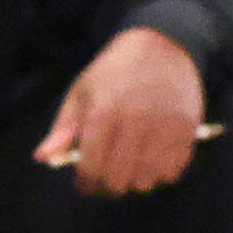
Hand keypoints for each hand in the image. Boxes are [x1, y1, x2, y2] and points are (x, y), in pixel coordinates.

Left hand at [39, 27, 206, 196]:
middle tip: (107, 181)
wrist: (162, 45)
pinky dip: (163, 173)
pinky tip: (154, 162)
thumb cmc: (114, 73)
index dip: (85, 183)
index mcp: (103, 112)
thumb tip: (43, 158)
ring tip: (131, 171)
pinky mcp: (189, 127)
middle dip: (109, 186)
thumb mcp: (82, 93)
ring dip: (137, 181)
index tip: (85, 186)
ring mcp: (165, 125)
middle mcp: (135, 120)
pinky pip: (174, 169)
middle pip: (119, 179)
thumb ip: (63, 128)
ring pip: (148, 179)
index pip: (91, 167)